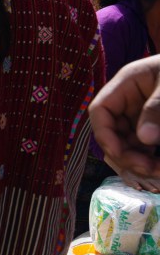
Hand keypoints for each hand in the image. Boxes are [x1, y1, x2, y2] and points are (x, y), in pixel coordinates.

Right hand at [89, 55, 159, 191]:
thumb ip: (157, 108)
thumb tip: (145, 138)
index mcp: (126, 84)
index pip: (100, 110)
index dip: (104, 134)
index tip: (120, 154)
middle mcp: (128, 102)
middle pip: (113, 132)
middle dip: (126, 154)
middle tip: (148, 169)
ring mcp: (141, 115)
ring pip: (128, 144)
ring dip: (139, 161)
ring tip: (158, 171)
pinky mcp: (154, 126)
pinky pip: (145, 147)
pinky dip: (150, 159)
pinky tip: (159, 167)